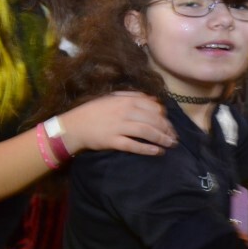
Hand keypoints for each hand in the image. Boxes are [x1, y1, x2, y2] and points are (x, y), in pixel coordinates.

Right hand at [56, 91, 176, 156]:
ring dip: (162, 139)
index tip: (169, 125)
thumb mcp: (112, 98)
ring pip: (147, 132)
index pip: (154, 108)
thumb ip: (132, 96)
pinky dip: (148, 149)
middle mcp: (124, 112)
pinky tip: (157, 152)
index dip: (165, 117)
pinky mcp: (113, 141)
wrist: (74, 125)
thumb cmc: (94, 111)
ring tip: (170, 145)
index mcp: (126, 100)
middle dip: (167, 130)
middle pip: (154, 120)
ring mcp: (119, 126)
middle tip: (174, 138)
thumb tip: (154, 100)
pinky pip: (134, 145)